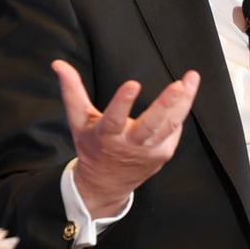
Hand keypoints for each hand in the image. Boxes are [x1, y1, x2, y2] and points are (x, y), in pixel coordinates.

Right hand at [52, 59, 199, 218]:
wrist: (106, 183)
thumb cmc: (93, 146)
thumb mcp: (78, 120)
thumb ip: (72, 91)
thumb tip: (58, 64)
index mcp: (106, 136)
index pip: (114, 118)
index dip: (122, 102)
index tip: (132, 84)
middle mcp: (130, 145)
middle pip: (151, 126)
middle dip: (165, 105)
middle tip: (178, 86)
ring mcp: (150, 151)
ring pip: (169, 126)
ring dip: (183, 103)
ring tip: (191, 79)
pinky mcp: (163, 153)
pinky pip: (175, 129)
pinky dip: (182, 110)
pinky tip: (189, 91)